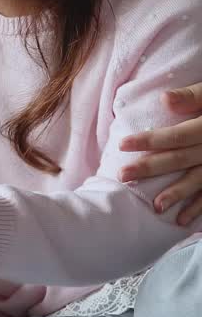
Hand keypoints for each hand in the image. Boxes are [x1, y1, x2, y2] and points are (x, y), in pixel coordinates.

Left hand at [118, 83, 201, 224]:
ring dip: (177, 194)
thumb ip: (192, 96)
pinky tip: (182, 220)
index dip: (149, 140)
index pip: (176, 136)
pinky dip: (199, 208)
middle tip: (123, 176)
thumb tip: (164, 99)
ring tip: (155, 207)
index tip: (122, 145)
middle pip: (180, 160)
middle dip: (151, 169)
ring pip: (198, 181)